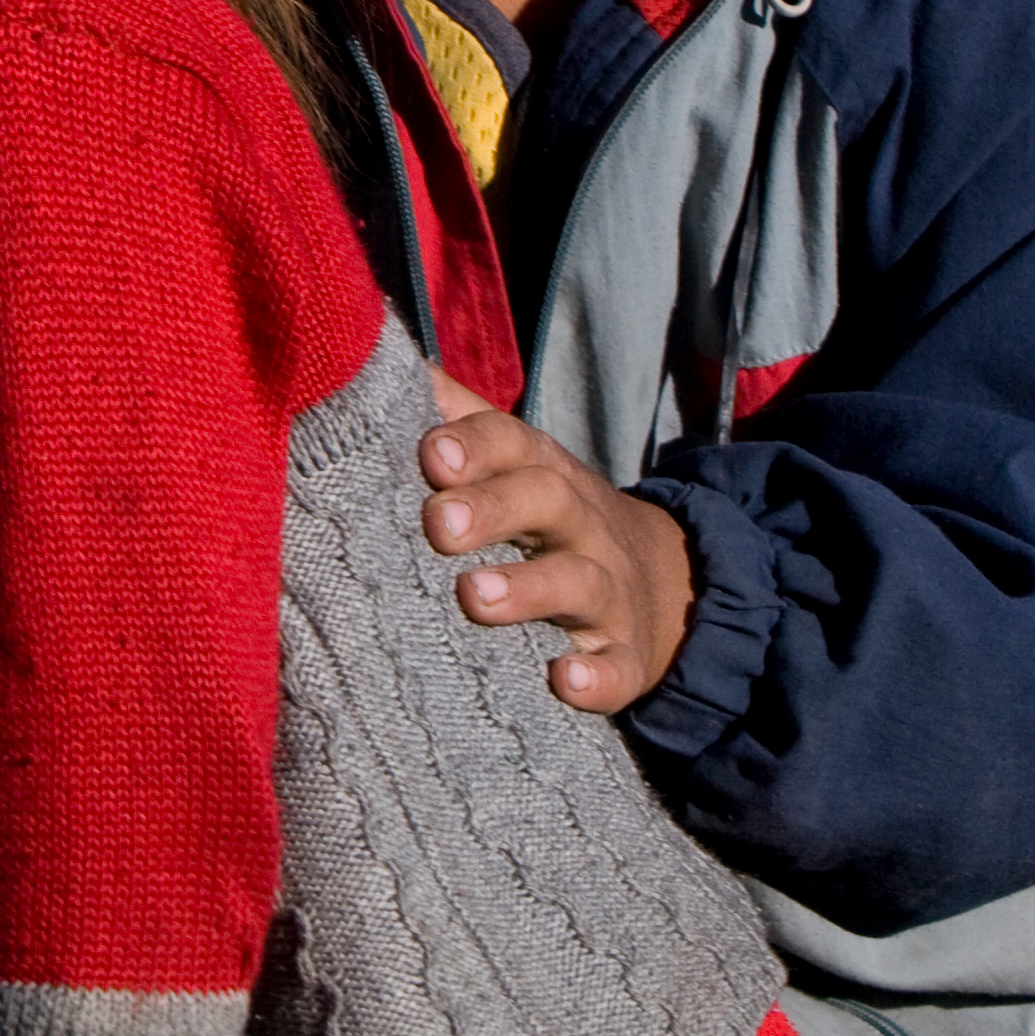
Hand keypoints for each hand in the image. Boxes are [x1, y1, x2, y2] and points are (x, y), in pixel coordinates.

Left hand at [419, 375, 693, 716]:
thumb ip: (448, 413)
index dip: (474, 444)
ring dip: (528, 590)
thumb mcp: (511, 461)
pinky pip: (616, 668)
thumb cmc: (545, 513)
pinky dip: (594, 676)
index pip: (511, 442)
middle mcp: (578, 522)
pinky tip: (562, 682)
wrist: (664, 582)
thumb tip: (370, 354)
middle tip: (438, 525)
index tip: (432, 454)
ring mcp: (607, 590)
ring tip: (472, 598)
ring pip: (576, 582)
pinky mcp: (626, 656)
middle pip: (544, 500)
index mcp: (539, 470)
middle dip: (492, 508)